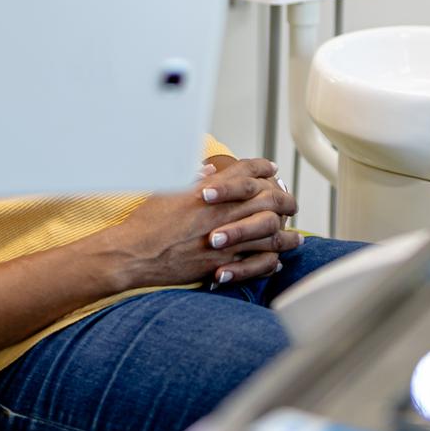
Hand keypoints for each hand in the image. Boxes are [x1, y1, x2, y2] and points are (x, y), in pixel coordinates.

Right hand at [95, 157, 299, 290]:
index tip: (271, 168)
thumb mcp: (166, 190)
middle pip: (268, 199)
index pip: (246, 171)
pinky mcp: (223, 263)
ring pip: (270, 233)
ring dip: (286, 233)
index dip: (262, 167)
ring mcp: (226, 239)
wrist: (134, 254)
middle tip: (290, 200)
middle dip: (284, 197)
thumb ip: (190, 179)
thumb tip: (207, 172)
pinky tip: (275, 261)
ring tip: (294, 236)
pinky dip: (270, 261)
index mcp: (209, 190)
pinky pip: (257, 262)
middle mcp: (222, 212)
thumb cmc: (145, 223)